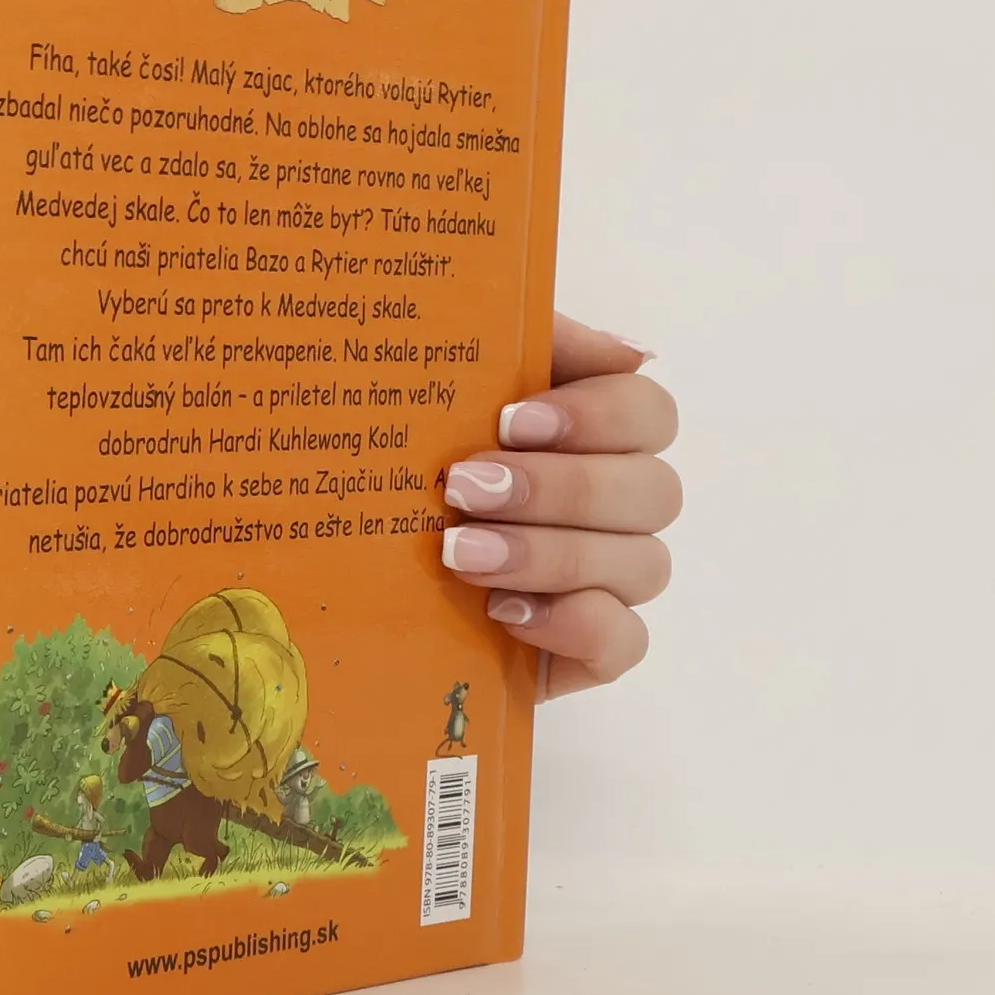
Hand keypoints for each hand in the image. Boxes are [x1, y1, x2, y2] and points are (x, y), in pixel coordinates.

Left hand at [439, 315, 679, 698]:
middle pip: (653, 490)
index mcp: (593, 434)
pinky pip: (625, 641)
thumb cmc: (404, 461)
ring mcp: (610, 581)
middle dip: (559, 489)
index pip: (650, 413)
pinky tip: (503, 611)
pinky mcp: (589, 651)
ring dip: (549, 554)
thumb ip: (520, 343)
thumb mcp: (442, 386)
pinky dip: (573, 623)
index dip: (598, 415)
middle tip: (464, 488)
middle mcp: (617, 506)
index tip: (508, 421)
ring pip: (643, 564)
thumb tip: (626, 349)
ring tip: (459, 554)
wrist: (340, 569)